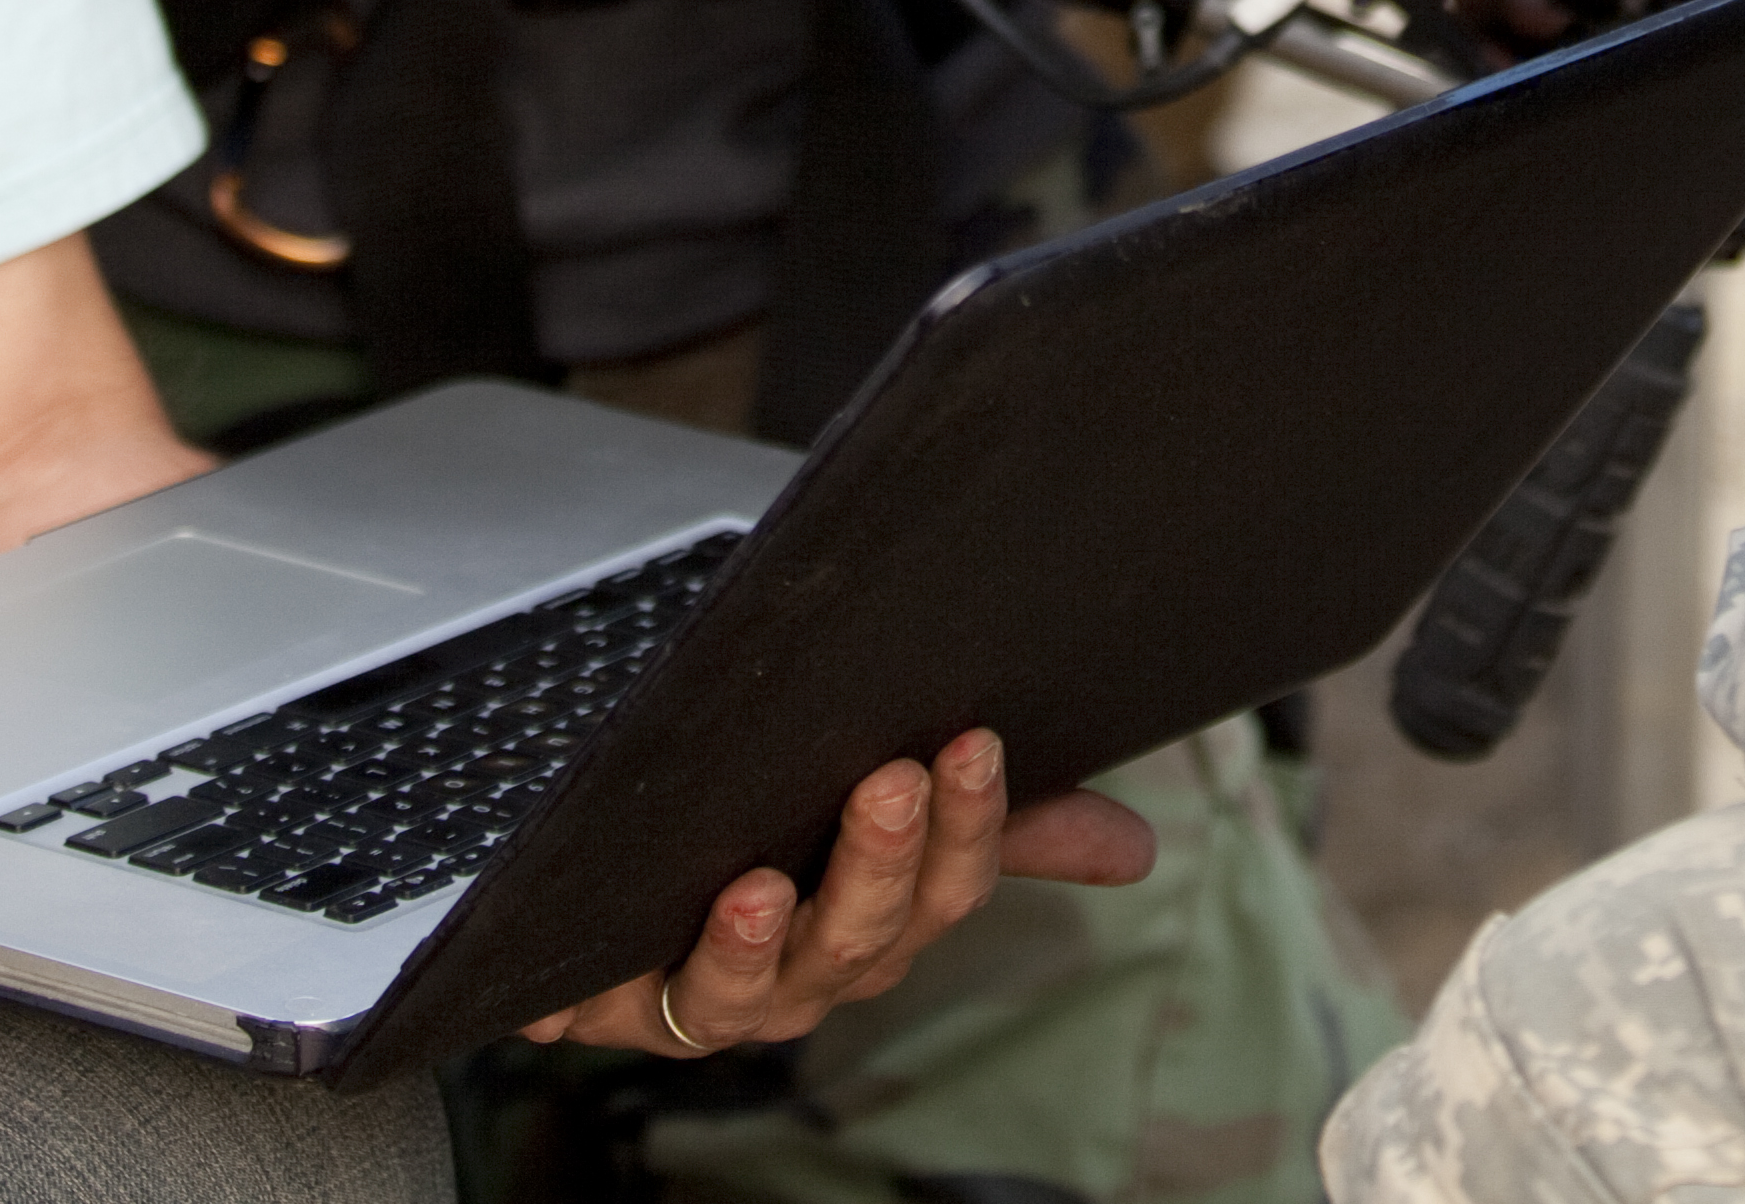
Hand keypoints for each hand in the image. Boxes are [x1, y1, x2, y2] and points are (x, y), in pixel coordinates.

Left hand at [525, 730, 1154, 1055]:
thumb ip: (1006, 828)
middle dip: (879, 862)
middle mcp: (809, 974)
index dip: (969, 822)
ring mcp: (715, 997)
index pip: (948, 885)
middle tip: (887, 778)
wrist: (610, 881)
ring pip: (755, 988)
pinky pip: (638, 1002)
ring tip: (759, 882)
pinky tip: (658, 922)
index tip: (970, 740)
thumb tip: (1135, 848)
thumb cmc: (767, 835)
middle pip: (862, 937)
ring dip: (757, 941)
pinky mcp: (611, 1004)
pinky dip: (649, 969)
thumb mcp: (887, 813)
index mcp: (883, 923)